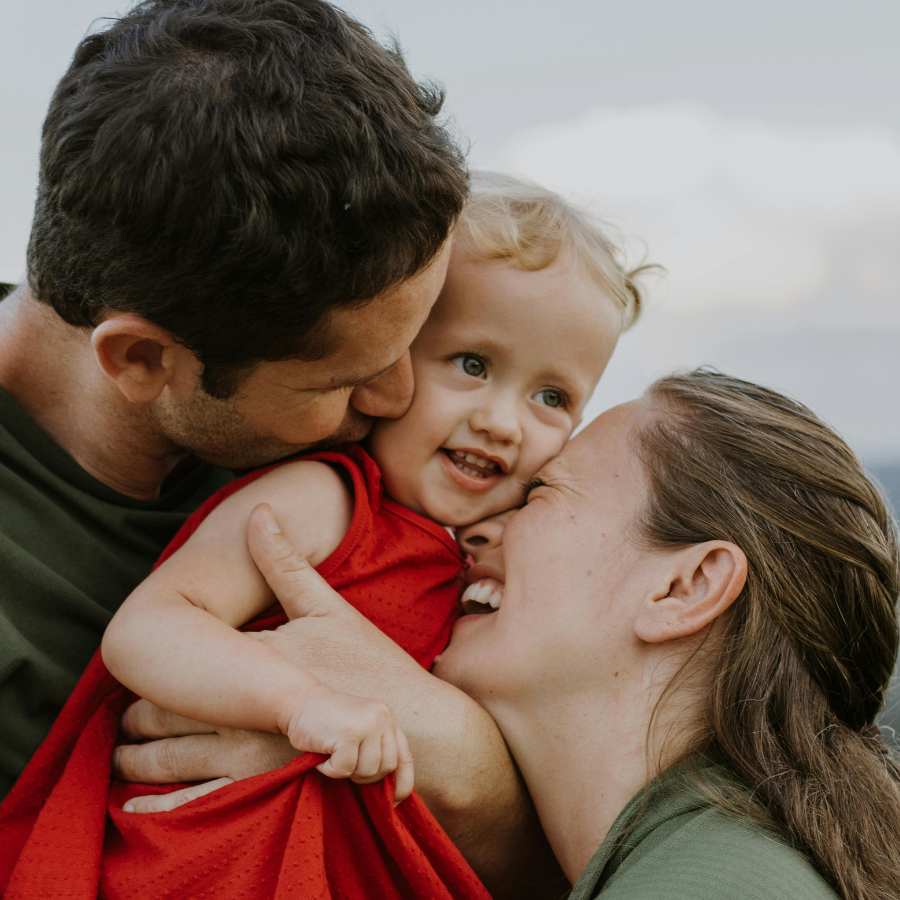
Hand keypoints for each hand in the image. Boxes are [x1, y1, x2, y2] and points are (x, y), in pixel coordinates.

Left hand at [115, 502, 426, 807]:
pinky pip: (196, 804)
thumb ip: (284, 563)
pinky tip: (144, 799)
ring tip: (127, 751)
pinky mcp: (264, 791)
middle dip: (135, 716)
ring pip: (167, 761)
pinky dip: (162, 802)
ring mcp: (252, 756)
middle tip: (124, 714)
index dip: (147, 667)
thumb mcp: (327, 606)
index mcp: (253, 660)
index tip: (137, 658)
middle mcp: (245, 711)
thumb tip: (257, 511)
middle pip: (161, 715)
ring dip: (138, 758)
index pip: (174, 665)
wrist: (417, 728)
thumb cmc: (371, 663)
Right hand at [286, 683, 413, 800]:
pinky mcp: (348, 733)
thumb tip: (392, 795)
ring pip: (367, 771)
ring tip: (332, 754)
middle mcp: (382, 718)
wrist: (299, 701)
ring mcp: (367, 724)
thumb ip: (377, 750)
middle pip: (386, 769)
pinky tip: (322, 753)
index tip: (394, 803)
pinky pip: (345, 769)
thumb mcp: (360, 730)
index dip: (402, 785)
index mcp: (388, 720)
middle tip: (344, 762)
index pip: (405, 759)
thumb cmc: (328, 722)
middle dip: (364, 775)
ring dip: (346, 771)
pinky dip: (329, 769)